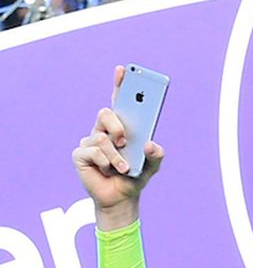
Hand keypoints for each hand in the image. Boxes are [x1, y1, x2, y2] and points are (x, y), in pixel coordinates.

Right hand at [72, 66, 163, 221]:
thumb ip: (157, 154)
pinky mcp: (81, 154)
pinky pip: (93, 151)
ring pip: (101, 137)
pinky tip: (110, 170)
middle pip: (106, 113)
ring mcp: (90, 141)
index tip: (123, 69)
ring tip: (124, 167)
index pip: (120, 101)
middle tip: (125, 140)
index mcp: (123, 127)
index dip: (120, 84)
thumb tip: (150, 144)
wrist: (121, 197)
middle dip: (118, 125)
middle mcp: (104, 130)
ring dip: (116, 155)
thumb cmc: (136, 176)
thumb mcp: (152, 165)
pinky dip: (106, 162)